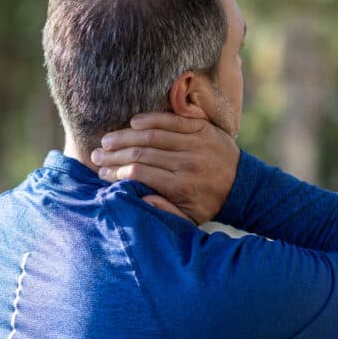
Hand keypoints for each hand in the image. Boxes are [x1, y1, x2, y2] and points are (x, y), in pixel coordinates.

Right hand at [90, 113, 240, 224]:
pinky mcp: (201, 128)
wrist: (242, 185)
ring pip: (153, 134)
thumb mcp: (189, 219)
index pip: (139, 174)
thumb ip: (164, 211)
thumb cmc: (209, 204)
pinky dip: (150, 119)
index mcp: (181, 186)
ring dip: (125, 136)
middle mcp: (187, 162)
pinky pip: (171, 119)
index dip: (116, 172)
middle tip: (95, 155)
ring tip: (107, 140)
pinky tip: (132, 122)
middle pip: (141, 153)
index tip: (102, 173)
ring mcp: (195, 142)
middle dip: (114, 154)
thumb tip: (139, 198)